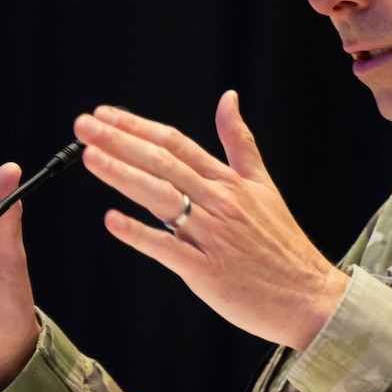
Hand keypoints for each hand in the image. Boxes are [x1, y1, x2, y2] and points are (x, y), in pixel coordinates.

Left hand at [74, 91, 350, 350]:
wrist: (308, 294)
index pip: (176, 144)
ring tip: (89, 157)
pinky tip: (111, 220)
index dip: (137, 127)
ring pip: (161, 198)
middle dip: (119, 141)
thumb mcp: (263, 184)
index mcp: (228, 181)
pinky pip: (167, 248)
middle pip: (163, 163)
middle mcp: (219, 202)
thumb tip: (227, 98)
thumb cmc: (282, 243)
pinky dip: (139, 234)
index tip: (104, 114)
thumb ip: (240, 142)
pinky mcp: (206, 271)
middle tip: (83, 125)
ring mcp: (212, 236)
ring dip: (123, 174)